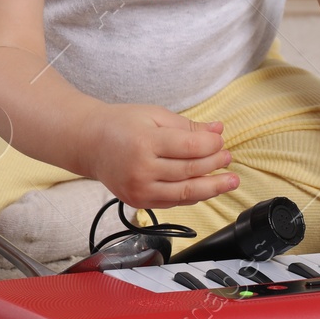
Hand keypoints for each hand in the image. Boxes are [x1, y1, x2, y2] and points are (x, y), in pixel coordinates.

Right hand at [85, 104, 237, 209]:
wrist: (90, 143)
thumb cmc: (121, 124)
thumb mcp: (154, 115)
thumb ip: (186, 126)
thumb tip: (217, 131)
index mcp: (145, 142)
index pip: (191, 147)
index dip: (212, 145)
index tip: (221, 140)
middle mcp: (142, 170)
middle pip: (191, 171)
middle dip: (216, 165)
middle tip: (228, 158)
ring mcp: (139, 190)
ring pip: (186, 193)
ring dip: (212, 187)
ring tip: (229, 181)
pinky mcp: (139, 202)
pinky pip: (174, 203)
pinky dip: (193, 196)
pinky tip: (206, 188)